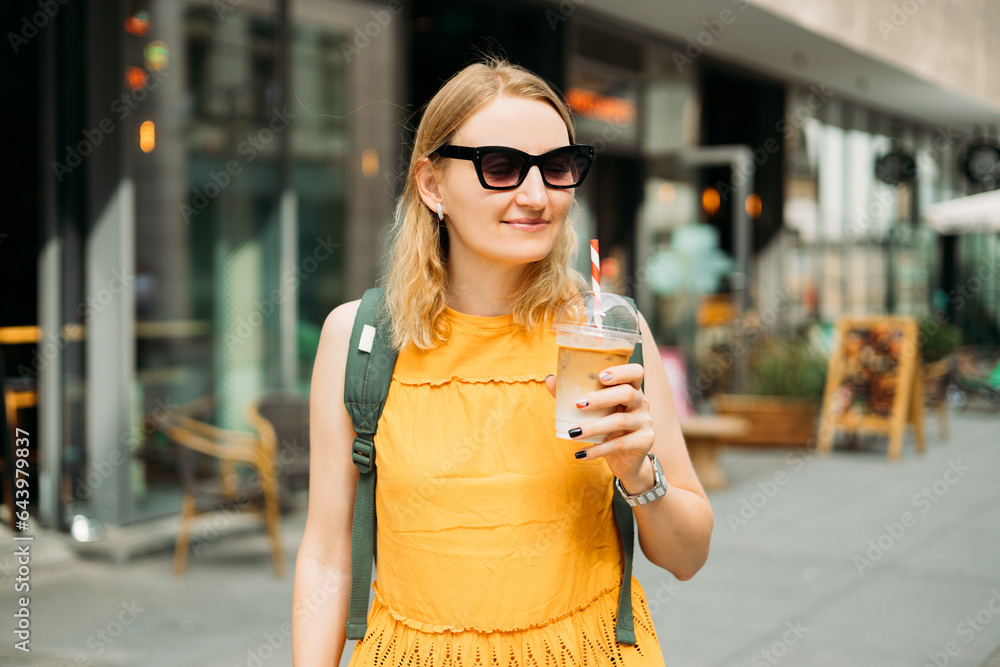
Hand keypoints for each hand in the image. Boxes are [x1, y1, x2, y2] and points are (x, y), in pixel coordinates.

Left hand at [544, 363, 655, 492]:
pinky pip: (619, 445)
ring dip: (594, 427)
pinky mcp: (644, 442)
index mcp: (631, 388)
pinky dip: (597, 450)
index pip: (636, 372)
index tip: (600, 375)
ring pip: (620, 421)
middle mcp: (642, 402)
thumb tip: (551, 379)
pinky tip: (580, 454)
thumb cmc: (607, 427)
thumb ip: (574, 394)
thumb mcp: (595, 411)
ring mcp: (645, 422)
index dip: (621, 371)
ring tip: (572, 433)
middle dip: (601, 398)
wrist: (626, 459)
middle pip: (627, 393)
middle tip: (578, 404)